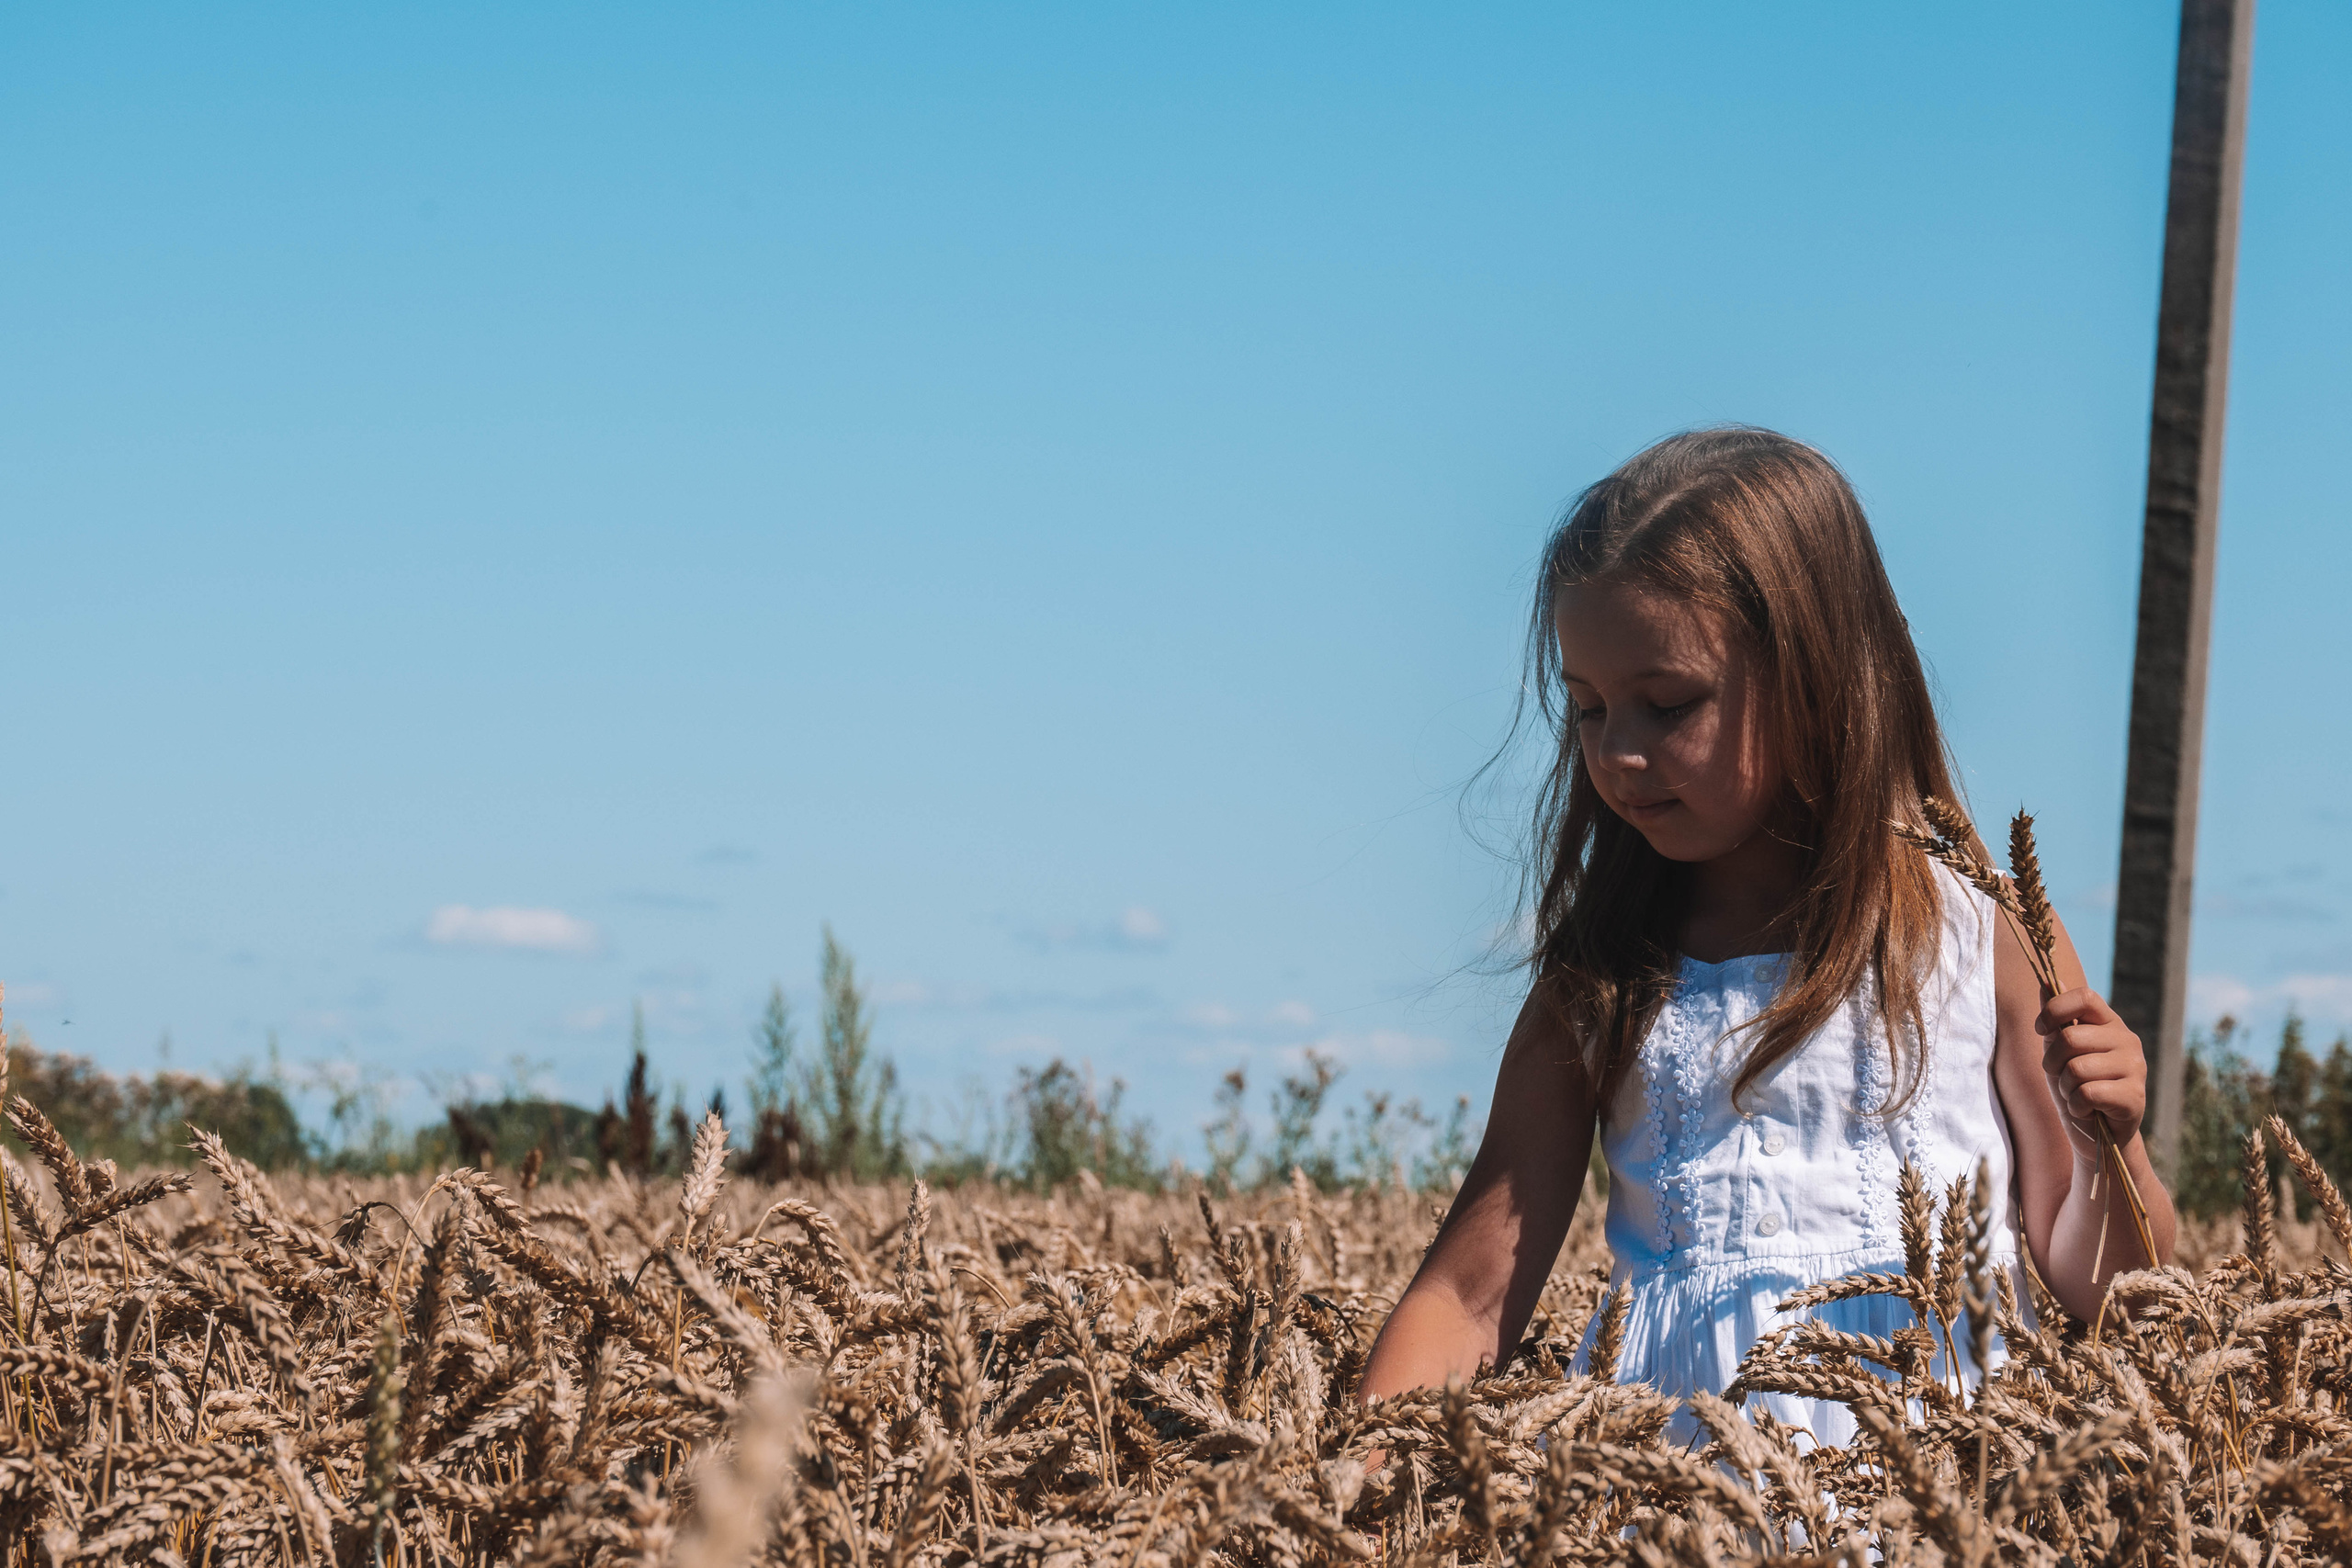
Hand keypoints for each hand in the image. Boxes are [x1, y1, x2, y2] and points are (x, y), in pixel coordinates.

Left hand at [2037, 986, 2145, 1154]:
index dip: (2055, 1010)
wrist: (2097, 1135)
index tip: (2040, 1029)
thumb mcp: (2058, 1051)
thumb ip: (2055, 1019)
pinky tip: (2087, 1110)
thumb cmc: (2075, 1087)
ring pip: (2077, 1068)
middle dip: (2052, 1061)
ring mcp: (2135, 1068)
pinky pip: (2088, 1093)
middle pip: (2071, 1038)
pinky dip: (2076, 1105)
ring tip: (2076, 1094)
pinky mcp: (2135, 1097)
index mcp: (2109, 1023)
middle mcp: (2127, 1040)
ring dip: (2065, 1087)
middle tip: (2060, 1076)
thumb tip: (2045, 982)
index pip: (2085, 997)